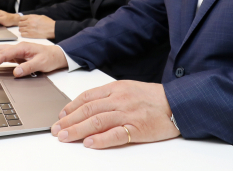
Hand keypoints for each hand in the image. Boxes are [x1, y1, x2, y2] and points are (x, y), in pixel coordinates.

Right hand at [0, 42, 66, 74]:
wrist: (58, 55)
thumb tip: (15, 72)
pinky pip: (6, 56)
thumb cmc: (50, 57)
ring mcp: (19, 51)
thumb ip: (28, 67)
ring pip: (1, 51)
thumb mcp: (41, 63)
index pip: (4, 54)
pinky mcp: (20, 56)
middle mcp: (19, 48)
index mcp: (22, 47)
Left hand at [18, 15, 54, 38]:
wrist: (52, 29)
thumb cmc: (48, 23)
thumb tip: (30, 18)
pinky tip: (27, 34)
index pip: (21, 18)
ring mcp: (29, 29)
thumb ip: (34, 17)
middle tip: (24, 27)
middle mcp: (29, 22)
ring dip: (22, 30)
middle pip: (19, 24)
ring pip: (20, 29)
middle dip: (21, 25)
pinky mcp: (30, 35)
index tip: (23, 22)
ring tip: (26, 31)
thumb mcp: (41, 16)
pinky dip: (23, 34)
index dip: (21, 20)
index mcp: (31, 17)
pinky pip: (22, 34)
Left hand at [51, 81, 179, 148]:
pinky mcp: (137, 128)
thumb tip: (87, 107)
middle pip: (88, 110)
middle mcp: (120, 99)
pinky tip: (88, 143)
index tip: (60, 115)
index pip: (87, 97)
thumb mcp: (129, 89)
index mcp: (116, 88)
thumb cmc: (153, 98)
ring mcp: (128, 114)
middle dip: (68, 120)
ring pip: (97, 121)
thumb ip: (109, 97)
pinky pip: (115, 134)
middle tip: (56, 130)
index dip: (71, 107)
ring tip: (65, 137)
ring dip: (77, 130)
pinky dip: (100, 139)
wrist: (177, 103)